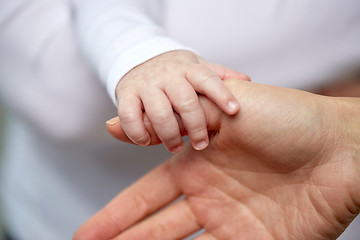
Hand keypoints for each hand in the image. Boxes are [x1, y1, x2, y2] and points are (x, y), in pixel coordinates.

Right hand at [74, 80, 359, 239]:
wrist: (341, 145)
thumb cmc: (287, 118)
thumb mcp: (221, 108)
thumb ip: (170, 120)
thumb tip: (112, 124)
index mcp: (197, 164)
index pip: (146, 195)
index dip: (117, 215)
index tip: (88, 232)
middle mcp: (209, 195)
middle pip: (156, 227)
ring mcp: (232, 221)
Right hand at [116, 50, 248, 152]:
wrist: (138, 58)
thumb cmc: (174, 70)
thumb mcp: (196, 67)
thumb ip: (219, 75)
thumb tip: (246, 80)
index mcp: (189, 68)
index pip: (208, 79)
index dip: (221, 94)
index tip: (234, 111)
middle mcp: (167, 76)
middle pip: (185, 102)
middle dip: (195, 127)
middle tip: (201, 144)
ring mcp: (145, 85)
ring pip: (159, 113)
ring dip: (169, 135)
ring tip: (175, 147)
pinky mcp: (125, 94)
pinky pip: (129, 116)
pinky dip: (138, 133)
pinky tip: (147, 141)